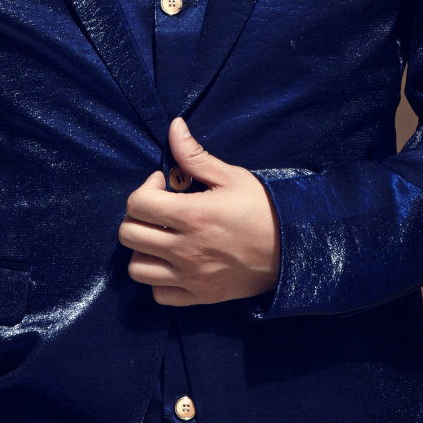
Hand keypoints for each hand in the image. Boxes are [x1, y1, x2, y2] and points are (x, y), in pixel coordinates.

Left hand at [119, 117, 280, 305]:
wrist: (294, 250)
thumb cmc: (263, 209)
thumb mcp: (231, 176)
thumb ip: (195, 155)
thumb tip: (174, 127)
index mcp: (192, 216)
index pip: (137, 204)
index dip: (144, 189)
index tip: (164, 185)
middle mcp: (186, 250)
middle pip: (129, 235)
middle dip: (138, 216)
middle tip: (159, 209)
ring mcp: (190, 277)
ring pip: (137, 268)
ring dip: (143, 249)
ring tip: (162, 237)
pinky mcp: (199, 296)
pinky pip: (159, 295)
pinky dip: (159, 279)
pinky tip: (173, 262)